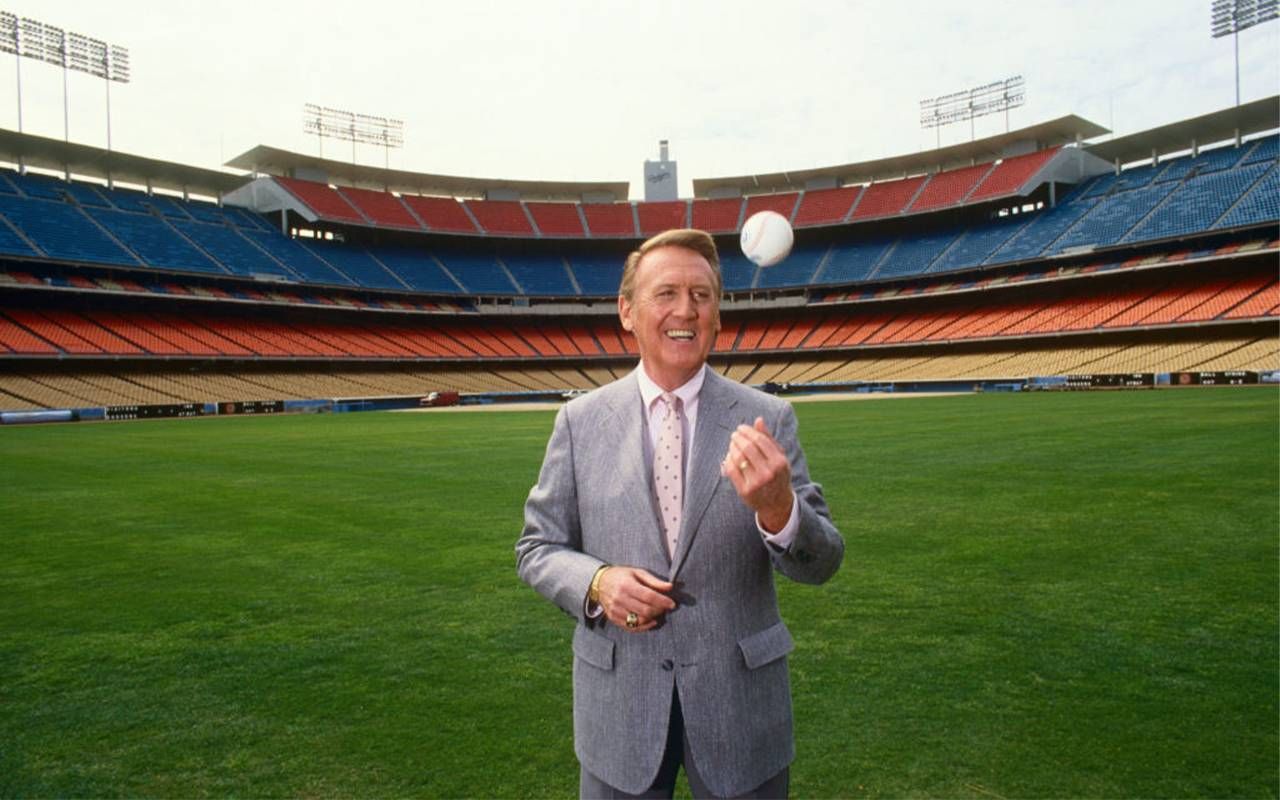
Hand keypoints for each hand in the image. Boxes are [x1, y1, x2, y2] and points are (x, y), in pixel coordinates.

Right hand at [597, 566, 675, 631]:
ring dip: (652, 618)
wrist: (599, 582)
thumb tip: (670, 587)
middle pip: (645, 610)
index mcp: (627, 585)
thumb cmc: (621, 576)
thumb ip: (654, 581)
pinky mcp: (613, 618)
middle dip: (659, 610)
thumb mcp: (638, 572)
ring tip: (657, 612)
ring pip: (639, 620)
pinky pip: (631, 627)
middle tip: (665, 607)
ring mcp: (615, 610)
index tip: (672, 604)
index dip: (663, 601)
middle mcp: (620, 598)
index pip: (649, 596)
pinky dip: (643, 626)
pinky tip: (651, 621)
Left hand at [721, 417, 793, 532]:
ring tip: (732, 444)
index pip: (760, 440)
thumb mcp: (779, 457)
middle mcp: (769, 472)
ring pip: (738, 458)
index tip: (741, 428)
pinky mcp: (745, 491)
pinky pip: (731, 470)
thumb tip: (758, 420)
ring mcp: (756, 483)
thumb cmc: (777, 475)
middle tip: (734, 435)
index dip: (748, 431)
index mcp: (779, 462)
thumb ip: (769, 439)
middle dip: (738, 438)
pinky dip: (728, 460)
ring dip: (732, 447)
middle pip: (748, 448)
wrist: (777, 503)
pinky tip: (729, 456)